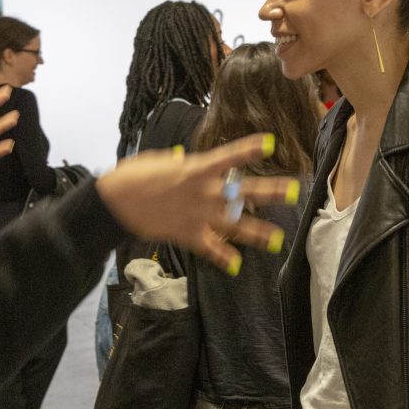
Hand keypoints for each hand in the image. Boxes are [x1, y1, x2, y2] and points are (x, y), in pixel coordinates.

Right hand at [96, 134, 299, 273]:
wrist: (114, 202)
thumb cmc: (134, 176)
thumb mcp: (160, 162)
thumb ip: (180, 163)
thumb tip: (187, 159)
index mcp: (196, 169)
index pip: (229, 156)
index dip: (250, 149)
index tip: (270, 143)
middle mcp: (203, 192)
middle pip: (243, 192)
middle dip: (271, 192)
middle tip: (294, 191)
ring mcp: (197, 215)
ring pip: (234, 224)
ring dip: (258, 233)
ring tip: (278, 239)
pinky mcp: (188, 235)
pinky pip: (210, 248)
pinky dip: (223, 257)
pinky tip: (236, 265)